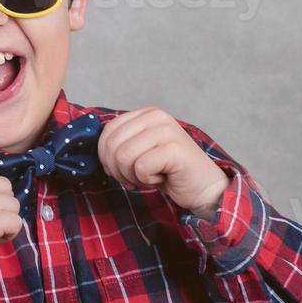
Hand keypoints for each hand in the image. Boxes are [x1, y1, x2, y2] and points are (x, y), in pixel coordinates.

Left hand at [98, 107, 228, 216]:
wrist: (203, 188)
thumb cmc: (168, 172)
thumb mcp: (139, 151)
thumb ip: (121, 143)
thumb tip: (98, 149)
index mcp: (146, 114)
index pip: (107, 131)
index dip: (107, 157)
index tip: (121, 170)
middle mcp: (156, 116)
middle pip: (113, 145)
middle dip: (118, 169)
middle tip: (135, 177)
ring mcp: (167, 131)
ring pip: (124, 157)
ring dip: (133, 176)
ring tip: (151, 176)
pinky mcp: (175, 149)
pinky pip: (141, 168)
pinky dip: (147, 180)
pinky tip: (163, 178)